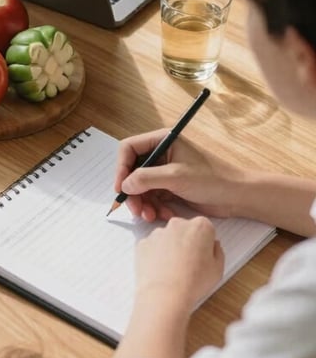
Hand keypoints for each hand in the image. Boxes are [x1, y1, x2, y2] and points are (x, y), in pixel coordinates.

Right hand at [116, 130, 243, 221]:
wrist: (236, 196)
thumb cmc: (212, 179)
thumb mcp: (175, 176)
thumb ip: (146, 178)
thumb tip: (124, 185)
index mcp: (163, 141)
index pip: (129, 149)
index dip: (121, 168)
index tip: (120, 188)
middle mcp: (162, 154)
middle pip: (132, 170)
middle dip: (132, 192)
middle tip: (135, 209)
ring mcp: (165, 171)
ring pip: (140, 187)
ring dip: (143, 203)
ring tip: (150, 216)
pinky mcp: (170, 187)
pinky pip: (152, 197)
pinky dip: (154, 208)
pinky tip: (164, 215)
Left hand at [135, 216, 224, 311]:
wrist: (165, 295)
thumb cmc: (193, 282)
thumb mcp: (218, 269)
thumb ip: (217, 251)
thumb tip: (213, 246)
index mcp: (200, 227)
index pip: (206, 229)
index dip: (206, 243)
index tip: (204, 255)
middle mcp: (178, 224)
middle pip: (185, 229)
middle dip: (188, 242)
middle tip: (190, 264)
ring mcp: (158, 233)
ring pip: (167, 237)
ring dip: (171, 248)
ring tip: (174, 270)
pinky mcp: (143, 243)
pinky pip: (152, 246)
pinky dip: (155, 255)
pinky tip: (161, 271)